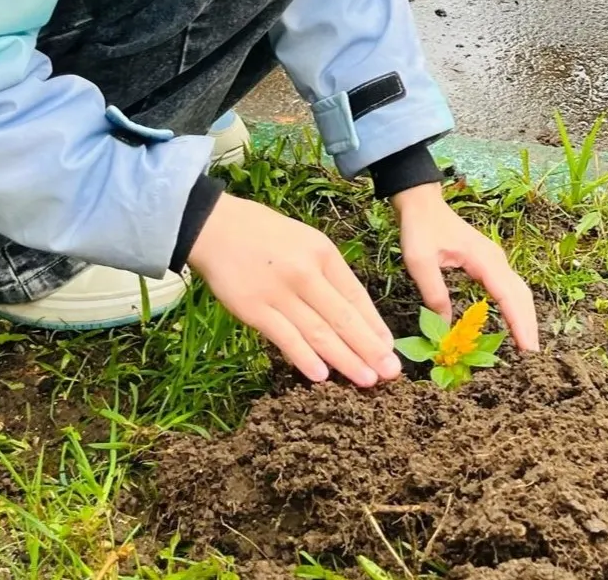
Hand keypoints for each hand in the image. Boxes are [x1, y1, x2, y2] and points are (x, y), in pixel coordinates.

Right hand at [187, 193, 401, 386]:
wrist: (216, 227)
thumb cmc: (266, 236)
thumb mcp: (307, 242)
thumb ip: (328, 275)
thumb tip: (354, 315)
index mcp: (323, 254)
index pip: (356, 296)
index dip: (374, 325)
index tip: (389, 348)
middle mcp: (306, 272)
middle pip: (343, 317)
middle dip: (369, 348)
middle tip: (390, 372)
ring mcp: (279, 292)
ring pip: (318, 332)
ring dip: (345, 359)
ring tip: (366, 379)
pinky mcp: (253, 308)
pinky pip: (284, 337)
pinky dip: (304, 357)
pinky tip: (321, 375)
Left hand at [392, 183, 538, 352]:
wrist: (421, 203)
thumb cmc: (419, 228)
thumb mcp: (419, 262)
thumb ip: (434, 293)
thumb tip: (447, 326)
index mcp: (484, 260)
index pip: (508, 296)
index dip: (519, 324)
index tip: (527, 349)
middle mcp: (496, 260)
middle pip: (521, 296)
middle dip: (528, 325)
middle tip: (531, 358)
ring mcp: (495, 260)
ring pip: (519, 292)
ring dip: (524, 317)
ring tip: (525, 346)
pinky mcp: (490, 264)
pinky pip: (509, 289)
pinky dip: (515, 308)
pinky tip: (513, 323)